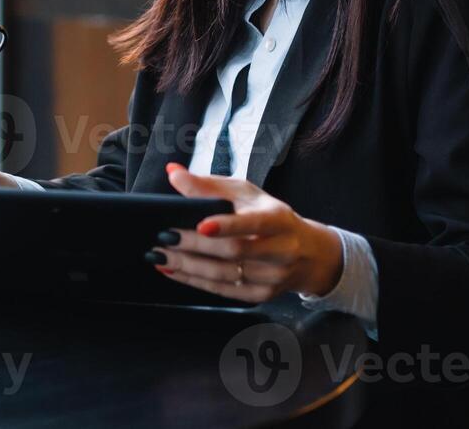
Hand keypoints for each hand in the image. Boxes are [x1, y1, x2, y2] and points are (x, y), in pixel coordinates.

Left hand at [148, 163, 342, 302]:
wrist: (308, 253)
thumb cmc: (270, 216)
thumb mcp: (247, 193)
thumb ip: (209, 184)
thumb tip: (174, 172)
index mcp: (278, 219)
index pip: (254, 224)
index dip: (228, 225)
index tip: (202, 224)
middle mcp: (280, 250)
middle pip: (234, 251)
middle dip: (195, 245)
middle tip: (164, 236)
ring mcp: (272, 277)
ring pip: (225, 275)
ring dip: (188, 266)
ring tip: (160, 256)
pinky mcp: (260, 295)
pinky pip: (223, 291)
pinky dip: (194, 282)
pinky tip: (174, 271)